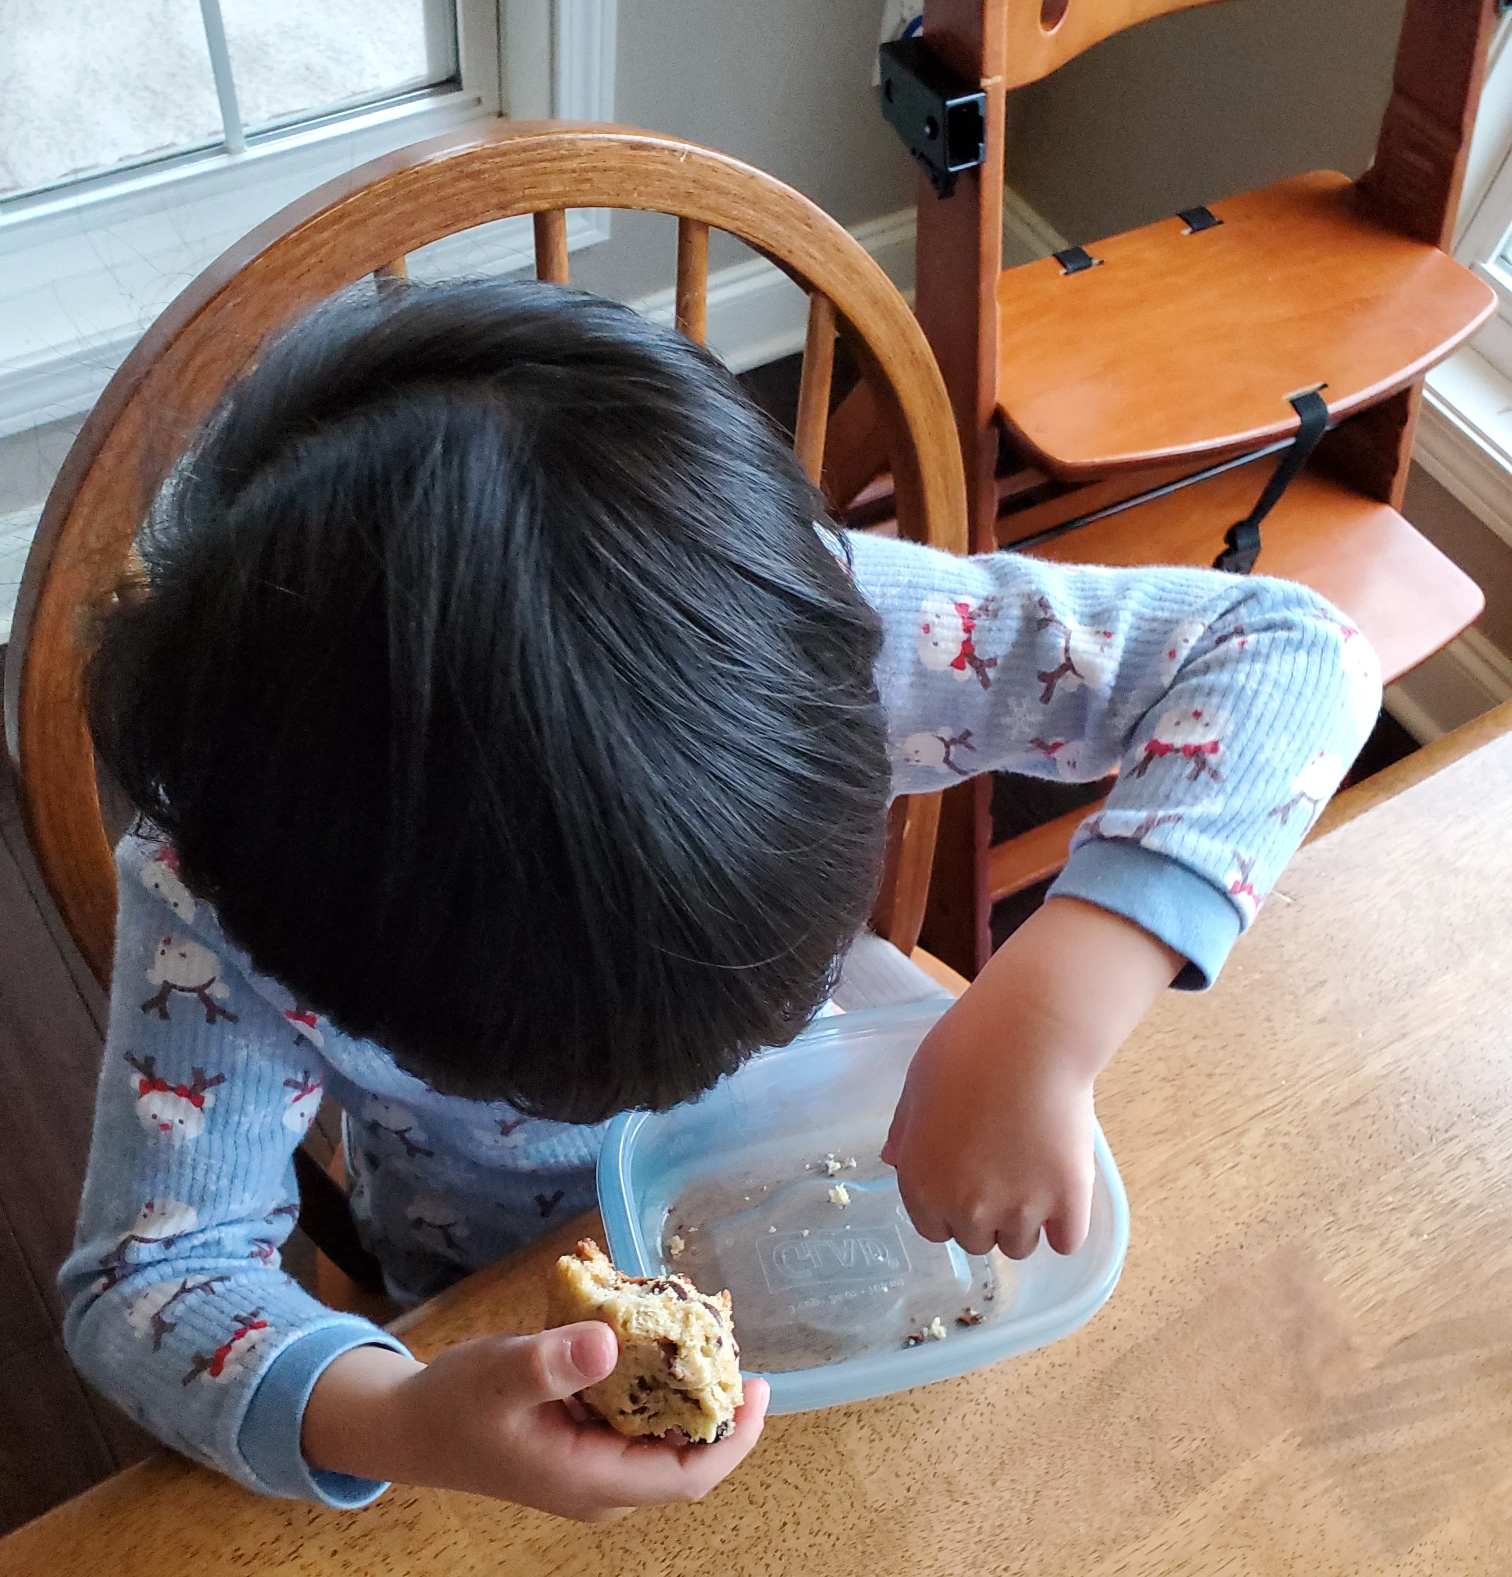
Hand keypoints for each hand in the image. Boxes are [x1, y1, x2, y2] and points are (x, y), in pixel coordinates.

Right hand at [302, 1324, 769, 1520]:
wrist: (411, 1424)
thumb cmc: (454, 1404)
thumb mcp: (498, 1375)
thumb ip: (551, 1362)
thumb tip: (610, 1343)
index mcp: (592, 1481)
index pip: (687, 1476)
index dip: (732, 1438)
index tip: (759, 1389)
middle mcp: (603, 1482)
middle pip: (684, 1456)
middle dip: (717, 1406)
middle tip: (731, 1344)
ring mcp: (593, 1464)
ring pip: (662, 1436)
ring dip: (688, 1392)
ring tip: (703, 1334)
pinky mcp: (584, 1441)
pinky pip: (637, 1419)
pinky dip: (655, 1384)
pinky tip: (656, 1339)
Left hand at [883, 898, 1180, 1258]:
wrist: (1028, 1037)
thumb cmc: (965, 1050)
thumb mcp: (916, 1086)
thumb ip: (905, 1132)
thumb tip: (894, 1160)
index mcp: (923, 1185)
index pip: (933, 1229)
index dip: (948, 1207)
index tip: (965, 1182)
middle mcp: (967, 1209)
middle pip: (977, 1241)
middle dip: (986, 1215)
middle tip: (1002, 1172)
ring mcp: (1020, 1210)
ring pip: (1020, 1245)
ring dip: (1025, 1222)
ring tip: (1034, 1175)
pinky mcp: (1068, 1202)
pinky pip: (1066, 1242)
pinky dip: (1065, 1225)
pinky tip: (1063, 1193)